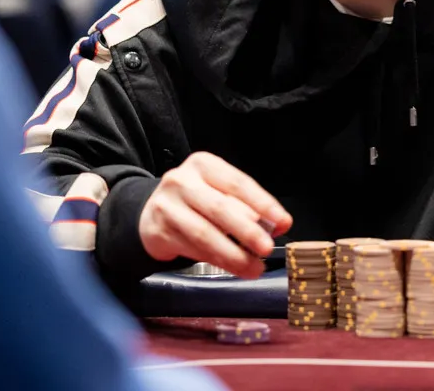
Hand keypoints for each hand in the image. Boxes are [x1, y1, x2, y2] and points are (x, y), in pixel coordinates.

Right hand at [138, 151, 291, 278]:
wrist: (150, 213)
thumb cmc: (195, 202)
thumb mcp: (219, 193)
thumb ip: (247, 206)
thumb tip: (279, 224)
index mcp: (203, 164)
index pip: (238, 183)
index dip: (263, 203)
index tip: (283, 222)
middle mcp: (182, 181)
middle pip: (220, 208)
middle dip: (248, 231)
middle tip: (267, 248)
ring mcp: (166, 206)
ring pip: (205, 234)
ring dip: (234, 255)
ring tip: (254, 267)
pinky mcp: (158, 231)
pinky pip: (193, 249)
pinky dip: (217, 261)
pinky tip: (233, 268)